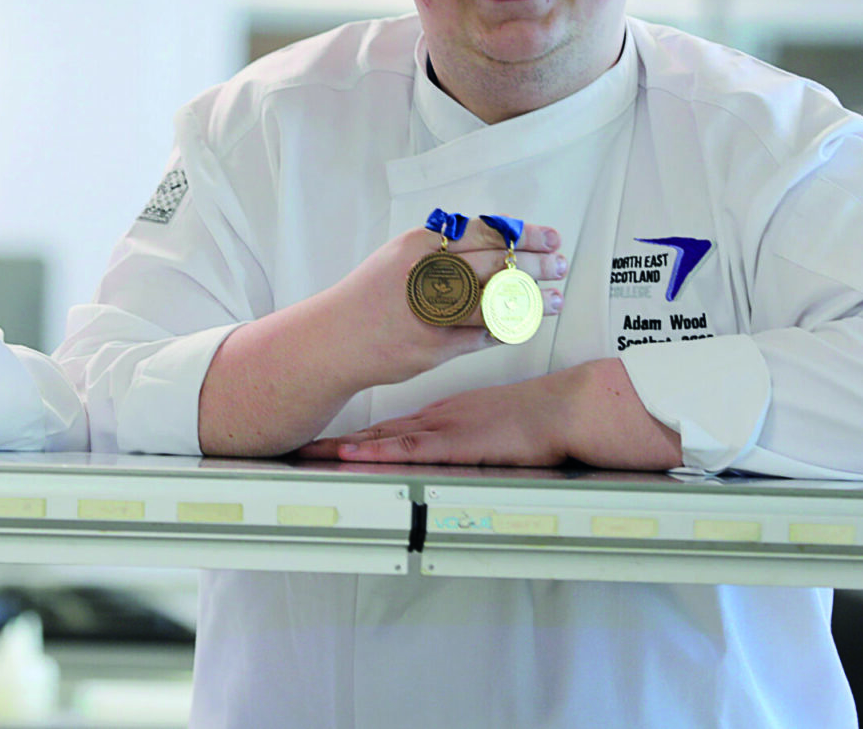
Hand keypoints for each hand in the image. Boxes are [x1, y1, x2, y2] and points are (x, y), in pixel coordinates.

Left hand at [297, 375, 566, 465]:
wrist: (562, 408)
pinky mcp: (457, 443)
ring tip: (309, 452)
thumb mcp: (491, 416)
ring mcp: (443, 428)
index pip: (388, 422)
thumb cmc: (535, 414)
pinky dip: (377, 452)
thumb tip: (451, 439)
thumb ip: (467, 426)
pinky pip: (409, 449)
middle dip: (336, 440)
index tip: (324, 437)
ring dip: (344, 447)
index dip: (354, 431)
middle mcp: (435, 416)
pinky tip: (352, 454)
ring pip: (383, 438)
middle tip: (300, 445)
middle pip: (376, 429)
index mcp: (442, 411)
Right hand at [338, 223, 566, 381]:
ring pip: (497, 301)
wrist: (336, 339)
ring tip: (557, 300)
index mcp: (420, 245)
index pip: (485, 232)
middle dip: (536, 265)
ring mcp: (431, 312)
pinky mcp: (435, 347)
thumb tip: (496, 241)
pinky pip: (484, 335)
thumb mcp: (400, 256)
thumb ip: (442, 249)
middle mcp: (427, 275)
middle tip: (560, 266)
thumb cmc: (371, 295)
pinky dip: (508, 328)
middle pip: (497, 264)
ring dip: (533, 300)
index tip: (551, 237)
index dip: (524, 234)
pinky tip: (524, 324)